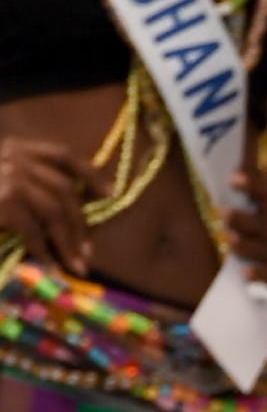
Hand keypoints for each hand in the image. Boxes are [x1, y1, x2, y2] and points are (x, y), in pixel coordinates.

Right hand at [0, 136, 96, 275]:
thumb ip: (25, 182)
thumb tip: (65, 209)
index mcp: (17, 147)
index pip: (64, 156)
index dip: (90, 173)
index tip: (110, 193)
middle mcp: (17, 158)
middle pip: (65, 189)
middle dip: (81, 222)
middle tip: (89, 251)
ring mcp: (11, 179)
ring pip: (56, 211)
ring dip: (69, 241)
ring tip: (77, 264)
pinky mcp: (5, 202)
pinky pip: (34, 229)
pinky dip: (44, 249)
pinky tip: (49, 264)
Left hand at [226, 168, 266, 316]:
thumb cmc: (262, 264)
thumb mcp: (255, 241)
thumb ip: (240, 224)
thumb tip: (212, 200)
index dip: (253, 184)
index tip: (233, 175)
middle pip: (263, 223)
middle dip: (242, 216)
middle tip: (219, 211)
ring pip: (264, 249)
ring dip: (245, 244)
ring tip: (227, 240)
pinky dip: (257, 274)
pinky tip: (243, 274)